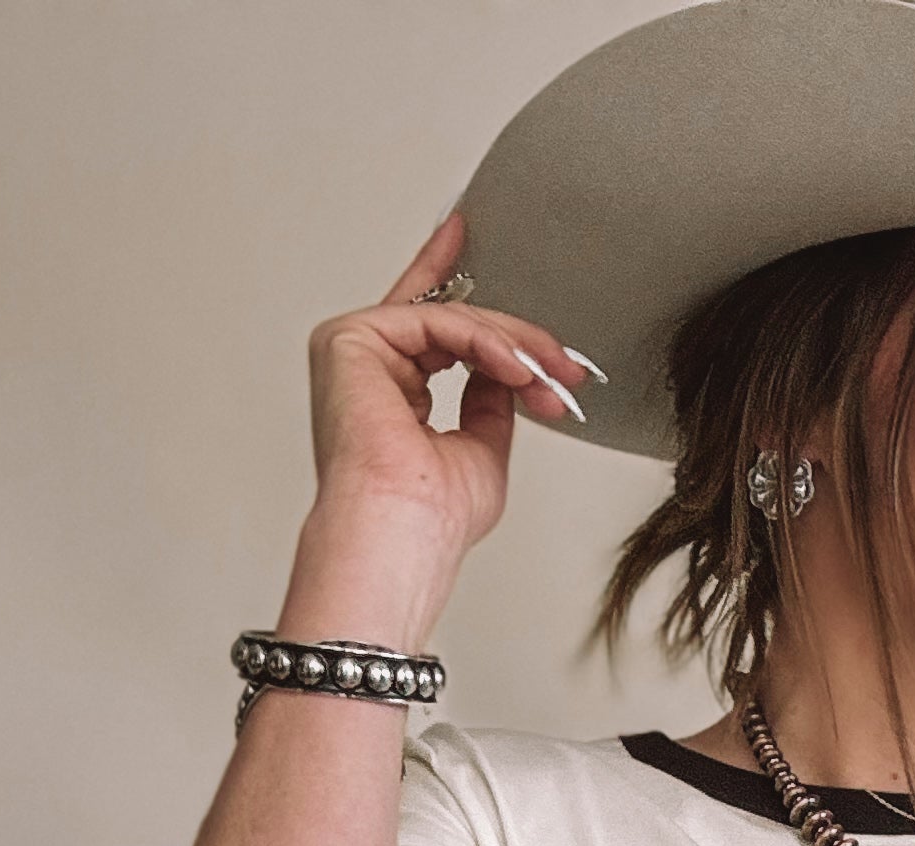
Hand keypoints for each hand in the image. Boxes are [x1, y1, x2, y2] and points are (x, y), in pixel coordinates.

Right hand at [297, 206, 602, 568]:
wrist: (403, 535)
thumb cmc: (430, 519)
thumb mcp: (482, 449)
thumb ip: (489, 403)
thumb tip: (506, 372)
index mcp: (384, 394)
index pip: (427, 328)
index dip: (451, 278)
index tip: (477, 241)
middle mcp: (362, 368)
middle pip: (448, 320)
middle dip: (516, 340)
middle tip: (564, 365)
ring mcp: (353, 350)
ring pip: (449, 317)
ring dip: (511, 345)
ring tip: (548, 376)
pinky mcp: (351, 339)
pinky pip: (436, 318)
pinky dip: (486, 341)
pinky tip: (516, 368)